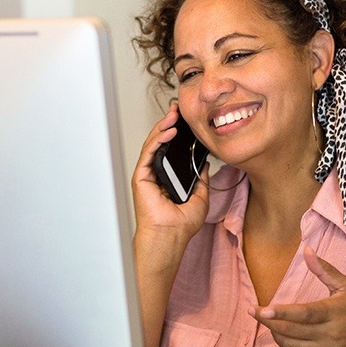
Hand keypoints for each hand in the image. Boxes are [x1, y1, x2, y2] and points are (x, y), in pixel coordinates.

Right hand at [131, 103, 208, 238]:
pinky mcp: (141, 176)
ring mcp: (147, 174)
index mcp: (169, 177)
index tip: (186, 119)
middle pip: (161, 142)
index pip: (172, 149)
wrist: (171, 236)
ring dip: (164, 127)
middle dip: (169, 123)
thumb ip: (200, 177)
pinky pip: (149, 152)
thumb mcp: (201, 196)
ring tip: (175, 115)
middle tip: (178, 109)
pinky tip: (169, 130)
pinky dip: (158, 139)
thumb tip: (204, 162)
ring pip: (154, 144)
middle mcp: (157, 174)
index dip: (178, 133)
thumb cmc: (181, 224)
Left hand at [250, 246, 345, 346]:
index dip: (282, 312)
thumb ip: (325, 270)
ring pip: (291, 346)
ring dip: (275, 334)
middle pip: (292, 331)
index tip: (263, 309)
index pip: (305, 314)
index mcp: (335, 313)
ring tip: (269, 321)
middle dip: (268, 321)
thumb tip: (306, 250)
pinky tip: (284, 335)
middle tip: (253, 311)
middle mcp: (331, 335)